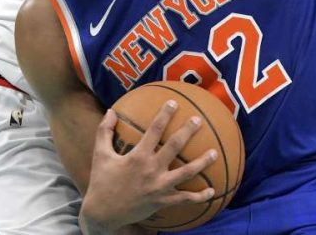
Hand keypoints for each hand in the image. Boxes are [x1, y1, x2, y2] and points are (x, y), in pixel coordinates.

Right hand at [81, 103, 217, 230]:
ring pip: (186, 173)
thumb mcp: (100, 154)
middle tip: (198, 120)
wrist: (103, 213)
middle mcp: (151, 170)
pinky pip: (185, 199)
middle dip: (187, 132)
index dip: (164, 115)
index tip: (173, 103)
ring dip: (202, 162)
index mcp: (137, 157)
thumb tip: (111, 111)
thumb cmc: (102, 181)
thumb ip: (104, 131)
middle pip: (174, 147)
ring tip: (214, 153)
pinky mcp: (163, 201)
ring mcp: (159, 187)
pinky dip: (199, 196)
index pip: (154, 131)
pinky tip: (212, 191)